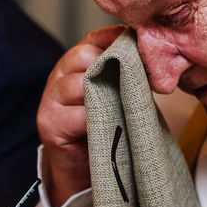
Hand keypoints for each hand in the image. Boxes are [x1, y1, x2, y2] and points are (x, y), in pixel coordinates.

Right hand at [36, 26, 123, 206]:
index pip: (95, 38)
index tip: (141, 47)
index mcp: (77, 62)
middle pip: (84, 56)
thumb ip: (128, 73)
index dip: (118, 40)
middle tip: (138, 79)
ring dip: (105, 93)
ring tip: (125, 103)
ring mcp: (51, 98)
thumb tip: (158, 57)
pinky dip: (96, 119)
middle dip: (112, 66)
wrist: (83, 167)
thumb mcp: (119, 93)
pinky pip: (77, 114)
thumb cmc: (107, 125)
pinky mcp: (49, 123)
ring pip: (79, 83)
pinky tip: (111, 124)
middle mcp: (60, 74)